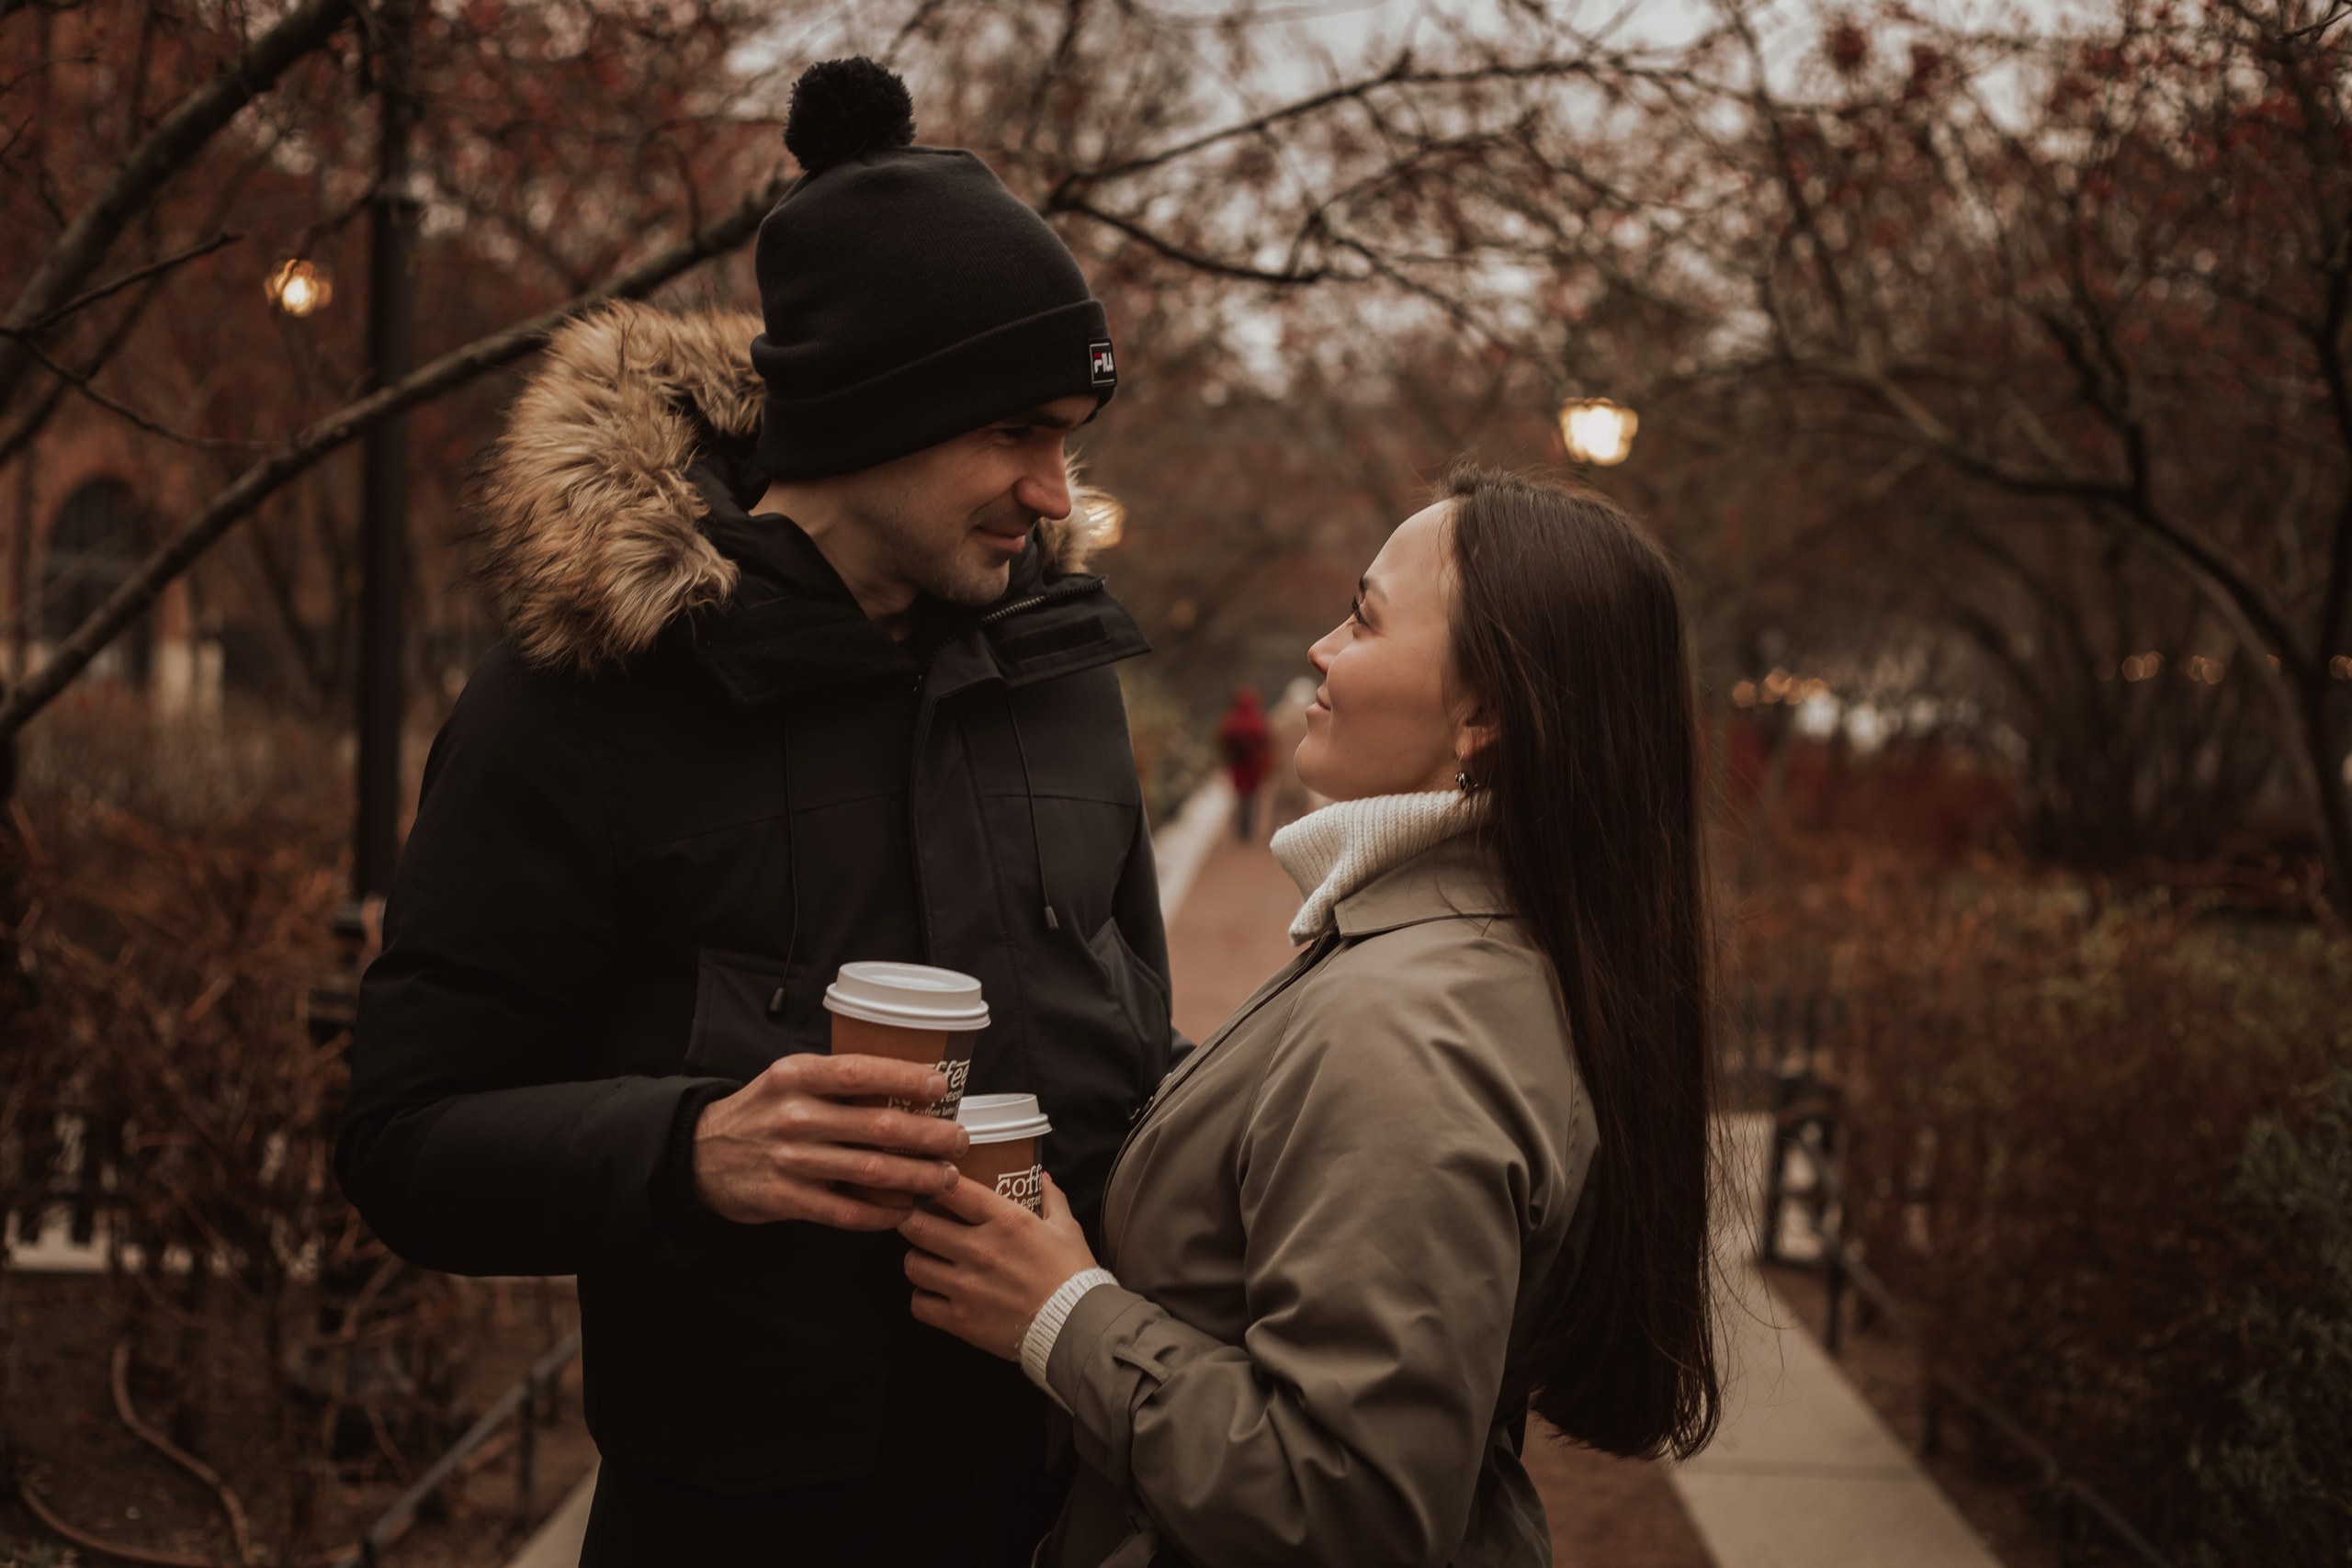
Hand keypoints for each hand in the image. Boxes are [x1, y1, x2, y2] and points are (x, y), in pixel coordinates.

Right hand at [692, 1053, 969, 1229]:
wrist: (700, 1155)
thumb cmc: (761, 1112)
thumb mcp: (789, 1080)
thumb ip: (836, 1080)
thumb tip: (907, 1082)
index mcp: (797, 1077)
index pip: (859, 1072)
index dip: (904, 1079)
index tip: (940, 1087)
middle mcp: (794, 1116)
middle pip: (878, 1126)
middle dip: (929, 1136)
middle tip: (959, 1141)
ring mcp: (789, 1160)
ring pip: (869, 1171)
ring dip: (916, 1177)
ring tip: (945, 1178)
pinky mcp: (785, 1199)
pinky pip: (844, 1211)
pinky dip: (880, 1215)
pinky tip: (904, 1212)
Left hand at [899, 1172, 1098, 1359]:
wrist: (1077, 1327)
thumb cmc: (1072, 1275)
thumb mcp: (1066, 1227)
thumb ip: (1051, 1198)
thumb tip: (1043, 1177)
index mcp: (1004, 1220)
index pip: (952, 1190)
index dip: (933, 1183)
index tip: (929, 1186)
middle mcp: (979, 1249)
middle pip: (918, 1226)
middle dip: (910, 1220)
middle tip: (913, 1221)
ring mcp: (966, 1286)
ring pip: (913, 1265)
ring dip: (916, 1259)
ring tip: (925, 1258)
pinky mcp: (960, 1319)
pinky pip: (919, 1304)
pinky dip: (922, 1298)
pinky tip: (933, 1293)